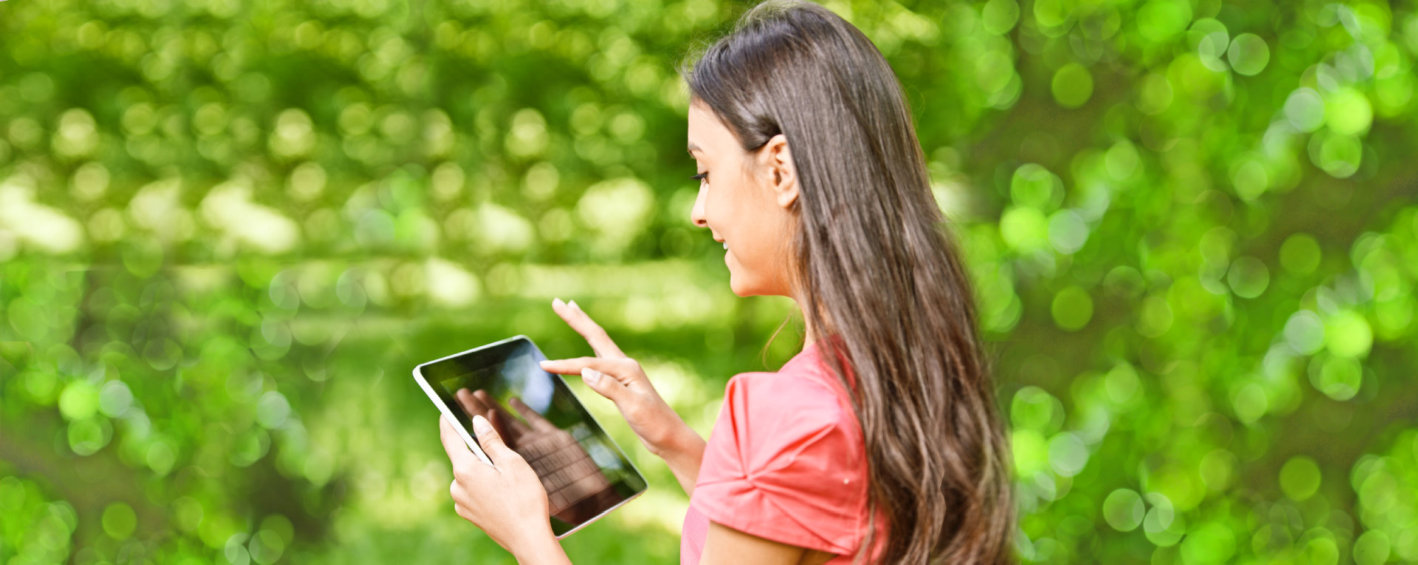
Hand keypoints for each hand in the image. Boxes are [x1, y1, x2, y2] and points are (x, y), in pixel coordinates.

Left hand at [440, 413, 561, 560]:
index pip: (450, 439)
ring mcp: (462, 503)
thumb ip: (491, 441)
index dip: (447, 422)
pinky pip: (473, 491)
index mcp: (465, 470)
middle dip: (477, 450)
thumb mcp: (512, 463)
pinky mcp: (469, 514)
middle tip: (497, 448)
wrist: (528, 538)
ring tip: (507, 476)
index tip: (445, 411)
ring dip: (483, 469)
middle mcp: (457, 487)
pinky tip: (504, 491)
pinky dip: (484, 485)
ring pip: (469, 476)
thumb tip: (476, 422)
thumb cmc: (524, 499)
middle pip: (463, 458)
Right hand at [540, 298, 705, 493]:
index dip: (565, 365)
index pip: (588, 364)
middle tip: (558, 302)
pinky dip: (587, 349)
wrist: (669, 437)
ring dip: (583, 327)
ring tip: (572, 311)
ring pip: (598, 344)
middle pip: (596, 336)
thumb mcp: (632, 406)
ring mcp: (623, 373)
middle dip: (576, 319)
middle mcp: (625, 365)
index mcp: (626, 368)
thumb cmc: (654, 423)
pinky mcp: (621, 383)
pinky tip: (587, 348)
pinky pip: (598, 360)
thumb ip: (609, 387)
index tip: (543, 366)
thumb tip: (584, 372)